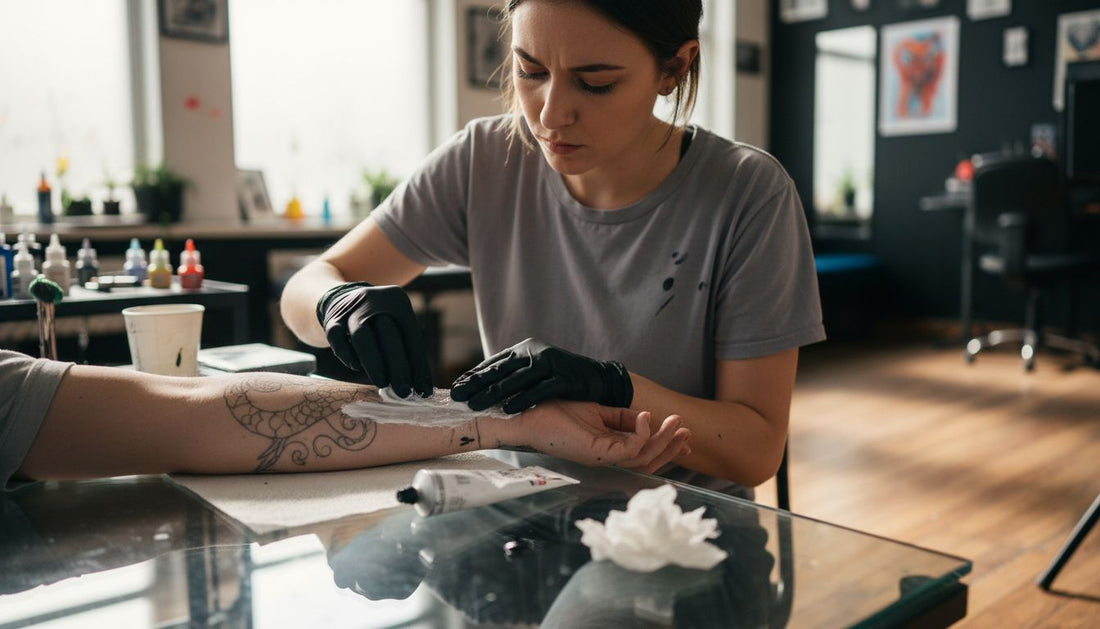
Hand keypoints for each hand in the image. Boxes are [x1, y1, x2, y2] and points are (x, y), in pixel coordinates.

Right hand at [316, 282, 432, 397]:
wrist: (342, 300)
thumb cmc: (377, 323)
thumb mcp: (396, 326)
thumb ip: (408, 352)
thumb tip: (421, 388)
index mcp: (397, 301)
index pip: (412, 337)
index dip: (419, 366)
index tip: (423, 391)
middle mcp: (375, 300)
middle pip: (389, 335)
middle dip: (398, 367)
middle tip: (404, 392)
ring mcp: (352, 309)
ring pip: (362, 337)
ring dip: (374, 363)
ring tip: (383, 384)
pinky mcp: (332, 320)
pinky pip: (338, 339)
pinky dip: (347, 355)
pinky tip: (356, 368)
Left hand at [451, 338, 632, 412]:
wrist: (599, 379)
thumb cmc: (562, 379)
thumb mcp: (535, 373)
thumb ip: (513, 376)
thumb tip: (484, 390)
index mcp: (525, 349)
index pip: (493, 363)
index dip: (474, 376)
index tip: (456, 388)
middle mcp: (535, 352)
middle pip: (501, 370)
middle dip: (477, 384)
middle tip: (458, 397)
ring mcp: (551, 363)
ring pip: (517, 379)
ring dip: (494, 393)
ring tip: (476, 405)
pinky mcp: (565, 377)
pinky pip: (539, 389)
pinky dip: (522, 399)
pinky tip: (507, 409)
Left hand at [518, 400, 689, 471]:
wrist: (530, 412)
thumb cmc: (557, 411)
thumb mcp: (599, 411)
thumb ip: (623, 418)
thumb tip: (648, 418)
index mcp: (608, 449)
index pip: (643, 454)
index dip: (665, 446)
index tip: (683, 433)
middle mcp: (607, 457)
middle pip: (647, 460)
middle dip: (669, 446)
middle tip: (686, 430)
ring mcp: (602, 458)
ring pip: (642, 458)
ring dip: (661, 440)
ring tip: (674, 422)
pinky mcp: (596, 454)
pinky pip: (627, 450)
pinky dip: (641, 435)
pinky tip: (646, 418)